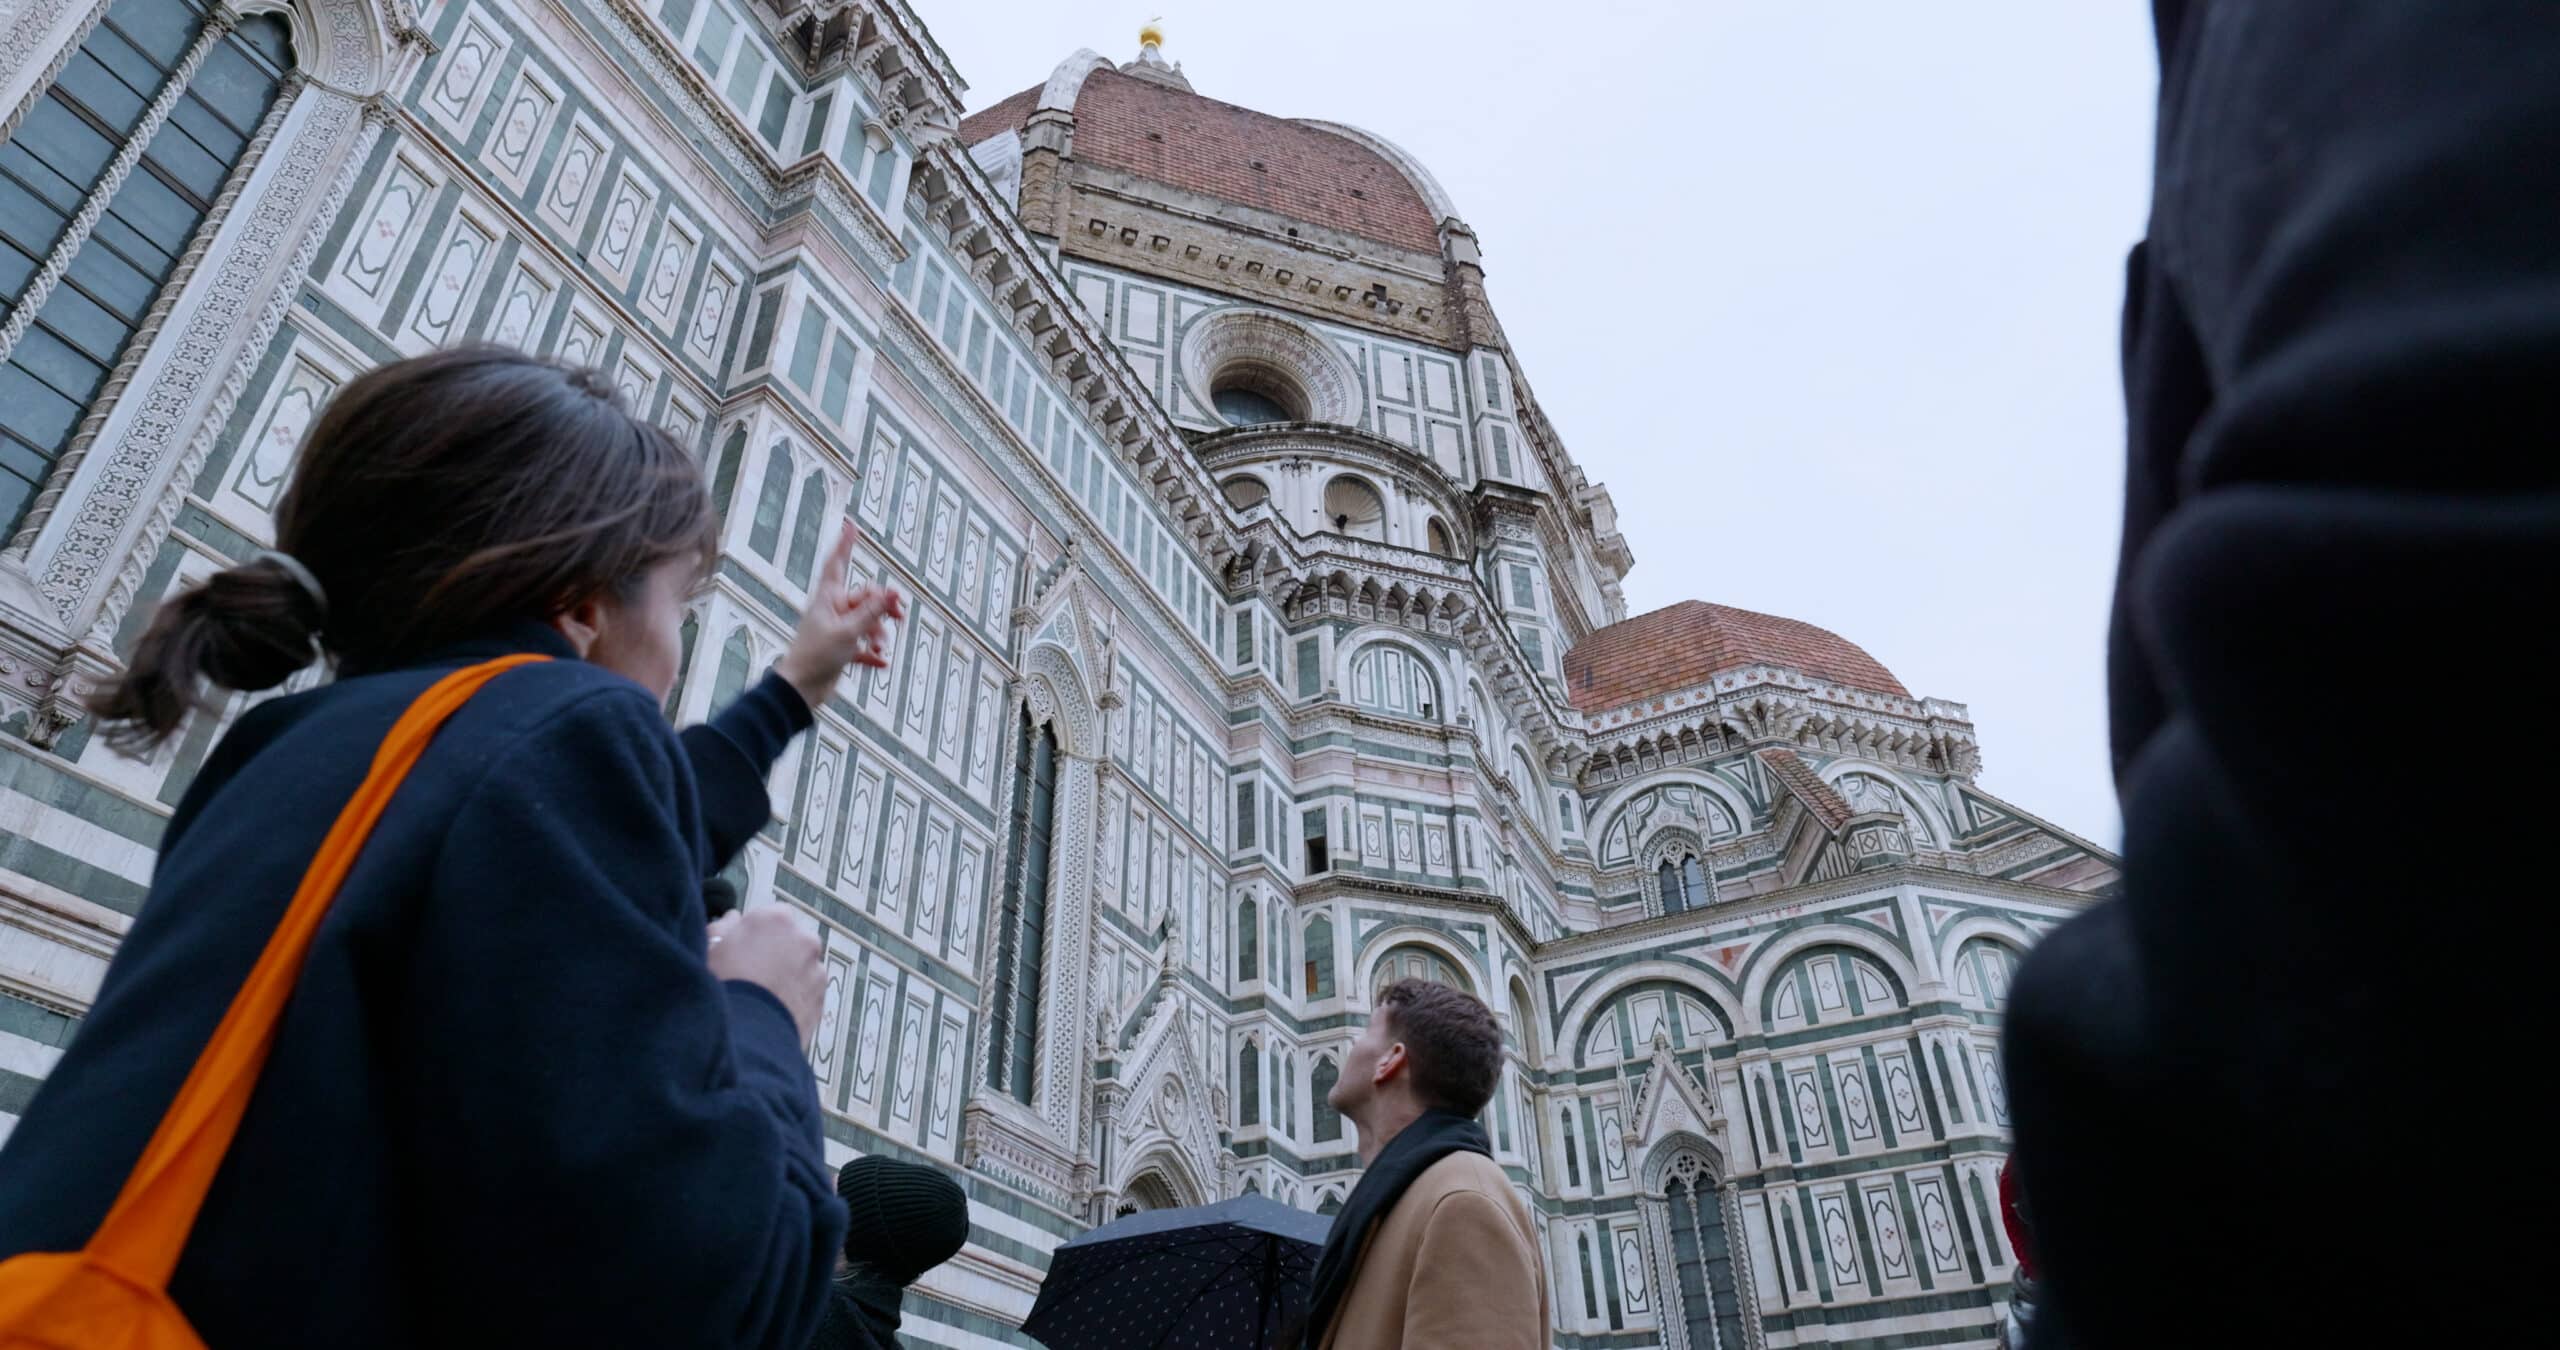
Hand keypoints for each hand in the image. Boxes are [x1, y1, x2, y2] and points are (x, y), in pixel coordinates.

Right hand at [706, 906, 824, 1045]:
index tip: (744, 947)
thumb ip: (723, 927)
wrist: (747, 1033)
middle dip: (777, 951)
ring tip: (762, 994)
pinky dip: (796, 996)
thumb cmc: (724, 987)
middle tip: (752, 971)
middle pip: (791, 940)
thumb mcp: (710, 949)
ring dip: (789, 974)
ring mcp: (816, 968)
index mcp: (776, 919)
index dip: (757, 932)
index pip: (772, 916)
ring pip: (802, 965)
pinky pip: (808, 990)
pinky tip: (774, 1007)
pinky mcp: (822, 996)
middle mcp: (804, 938)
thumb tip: (731, 919)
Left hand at [774, 519, 904, 709]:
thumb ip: (872, 613)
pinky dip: (872, 654)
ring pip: (866, 622)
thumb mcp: (848, 632)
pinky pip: (862, 646)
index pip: (837, 564)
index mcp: (828, 599)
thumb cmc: (816, 656)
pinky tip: (881, 663)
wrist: (800, 689)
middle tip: (899, 616)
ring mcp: (836, 629)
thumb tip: (892, 593)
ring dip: (878, 634)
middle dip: (882, 608)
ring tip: (880, 647)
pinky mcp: (839, 650)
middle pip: (864, 598)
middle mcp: (832, 610)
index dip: (844, 545)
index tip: (850, 526)